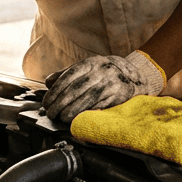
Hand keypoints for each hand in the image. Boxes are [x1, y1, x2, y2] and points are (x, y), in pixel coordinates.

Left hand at [43, 51, 164, 123]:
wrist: (134, 76)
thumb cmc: (105, 74)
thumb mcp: (87, 68)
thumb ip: (66, 74)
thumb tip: (48, 82)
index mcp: (91, 63)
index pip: (68, 77)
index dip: (55, 91)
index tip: (47, 102)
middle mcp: (101, 71)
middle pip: (76, 89)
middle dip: (60, 103)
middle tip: (51, 113)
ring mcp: (111, 83)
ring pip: (87, 98)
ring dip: (72, 110)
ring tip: (62, 118)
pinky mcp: (119, 95)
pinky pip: (100, 106)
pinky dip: (88, 113)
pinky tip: (78, 118)